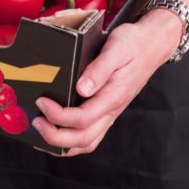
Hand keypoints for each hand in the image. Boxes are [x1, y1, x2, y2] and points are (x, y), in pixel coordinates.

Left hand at [32, 10, 181, 156]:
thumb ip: (99, 69)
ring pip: (87, 142)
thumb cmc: (133, 44)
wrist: (152, 44)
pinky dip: (70, 139)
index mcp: (113, 96)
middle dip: (55, 136)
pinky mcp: (106, 109)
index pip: (83, 118)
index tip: (42, 102)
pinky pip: (89, 134)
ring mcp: (110, 112)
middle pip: (83, 139)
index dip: (59, 116)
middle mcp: (112, 110)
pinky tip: (55, 130)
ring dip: (62, 144)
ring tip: (40, 132)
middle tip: (36, 121)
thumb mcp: (116, 48)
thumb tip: (81, 89)